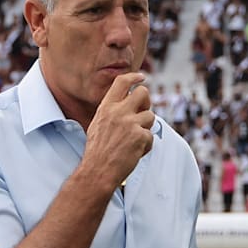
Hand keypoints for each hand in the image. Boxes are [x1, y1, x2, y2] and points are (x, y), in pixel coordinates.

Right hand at [83, 73, 154, 187]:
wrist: (97, 171)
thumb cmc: (97, 151)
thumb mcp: (98, 124)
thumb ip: (112, 111)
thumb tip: (128, 102)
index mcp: (106, 107)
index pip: (121, 82)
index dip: (134, 76)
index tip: (141, 77)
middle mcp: (118, 112)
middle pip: (143, 93)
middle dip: (147, 102)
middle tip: (143, 112)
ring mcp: (130, 123)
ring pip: (150, 116)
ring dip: (145, 129)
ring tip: (133, 141)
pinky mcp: (140, 136)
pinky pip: (150, 136)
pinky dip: (145, 146)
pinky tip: (134, 152)